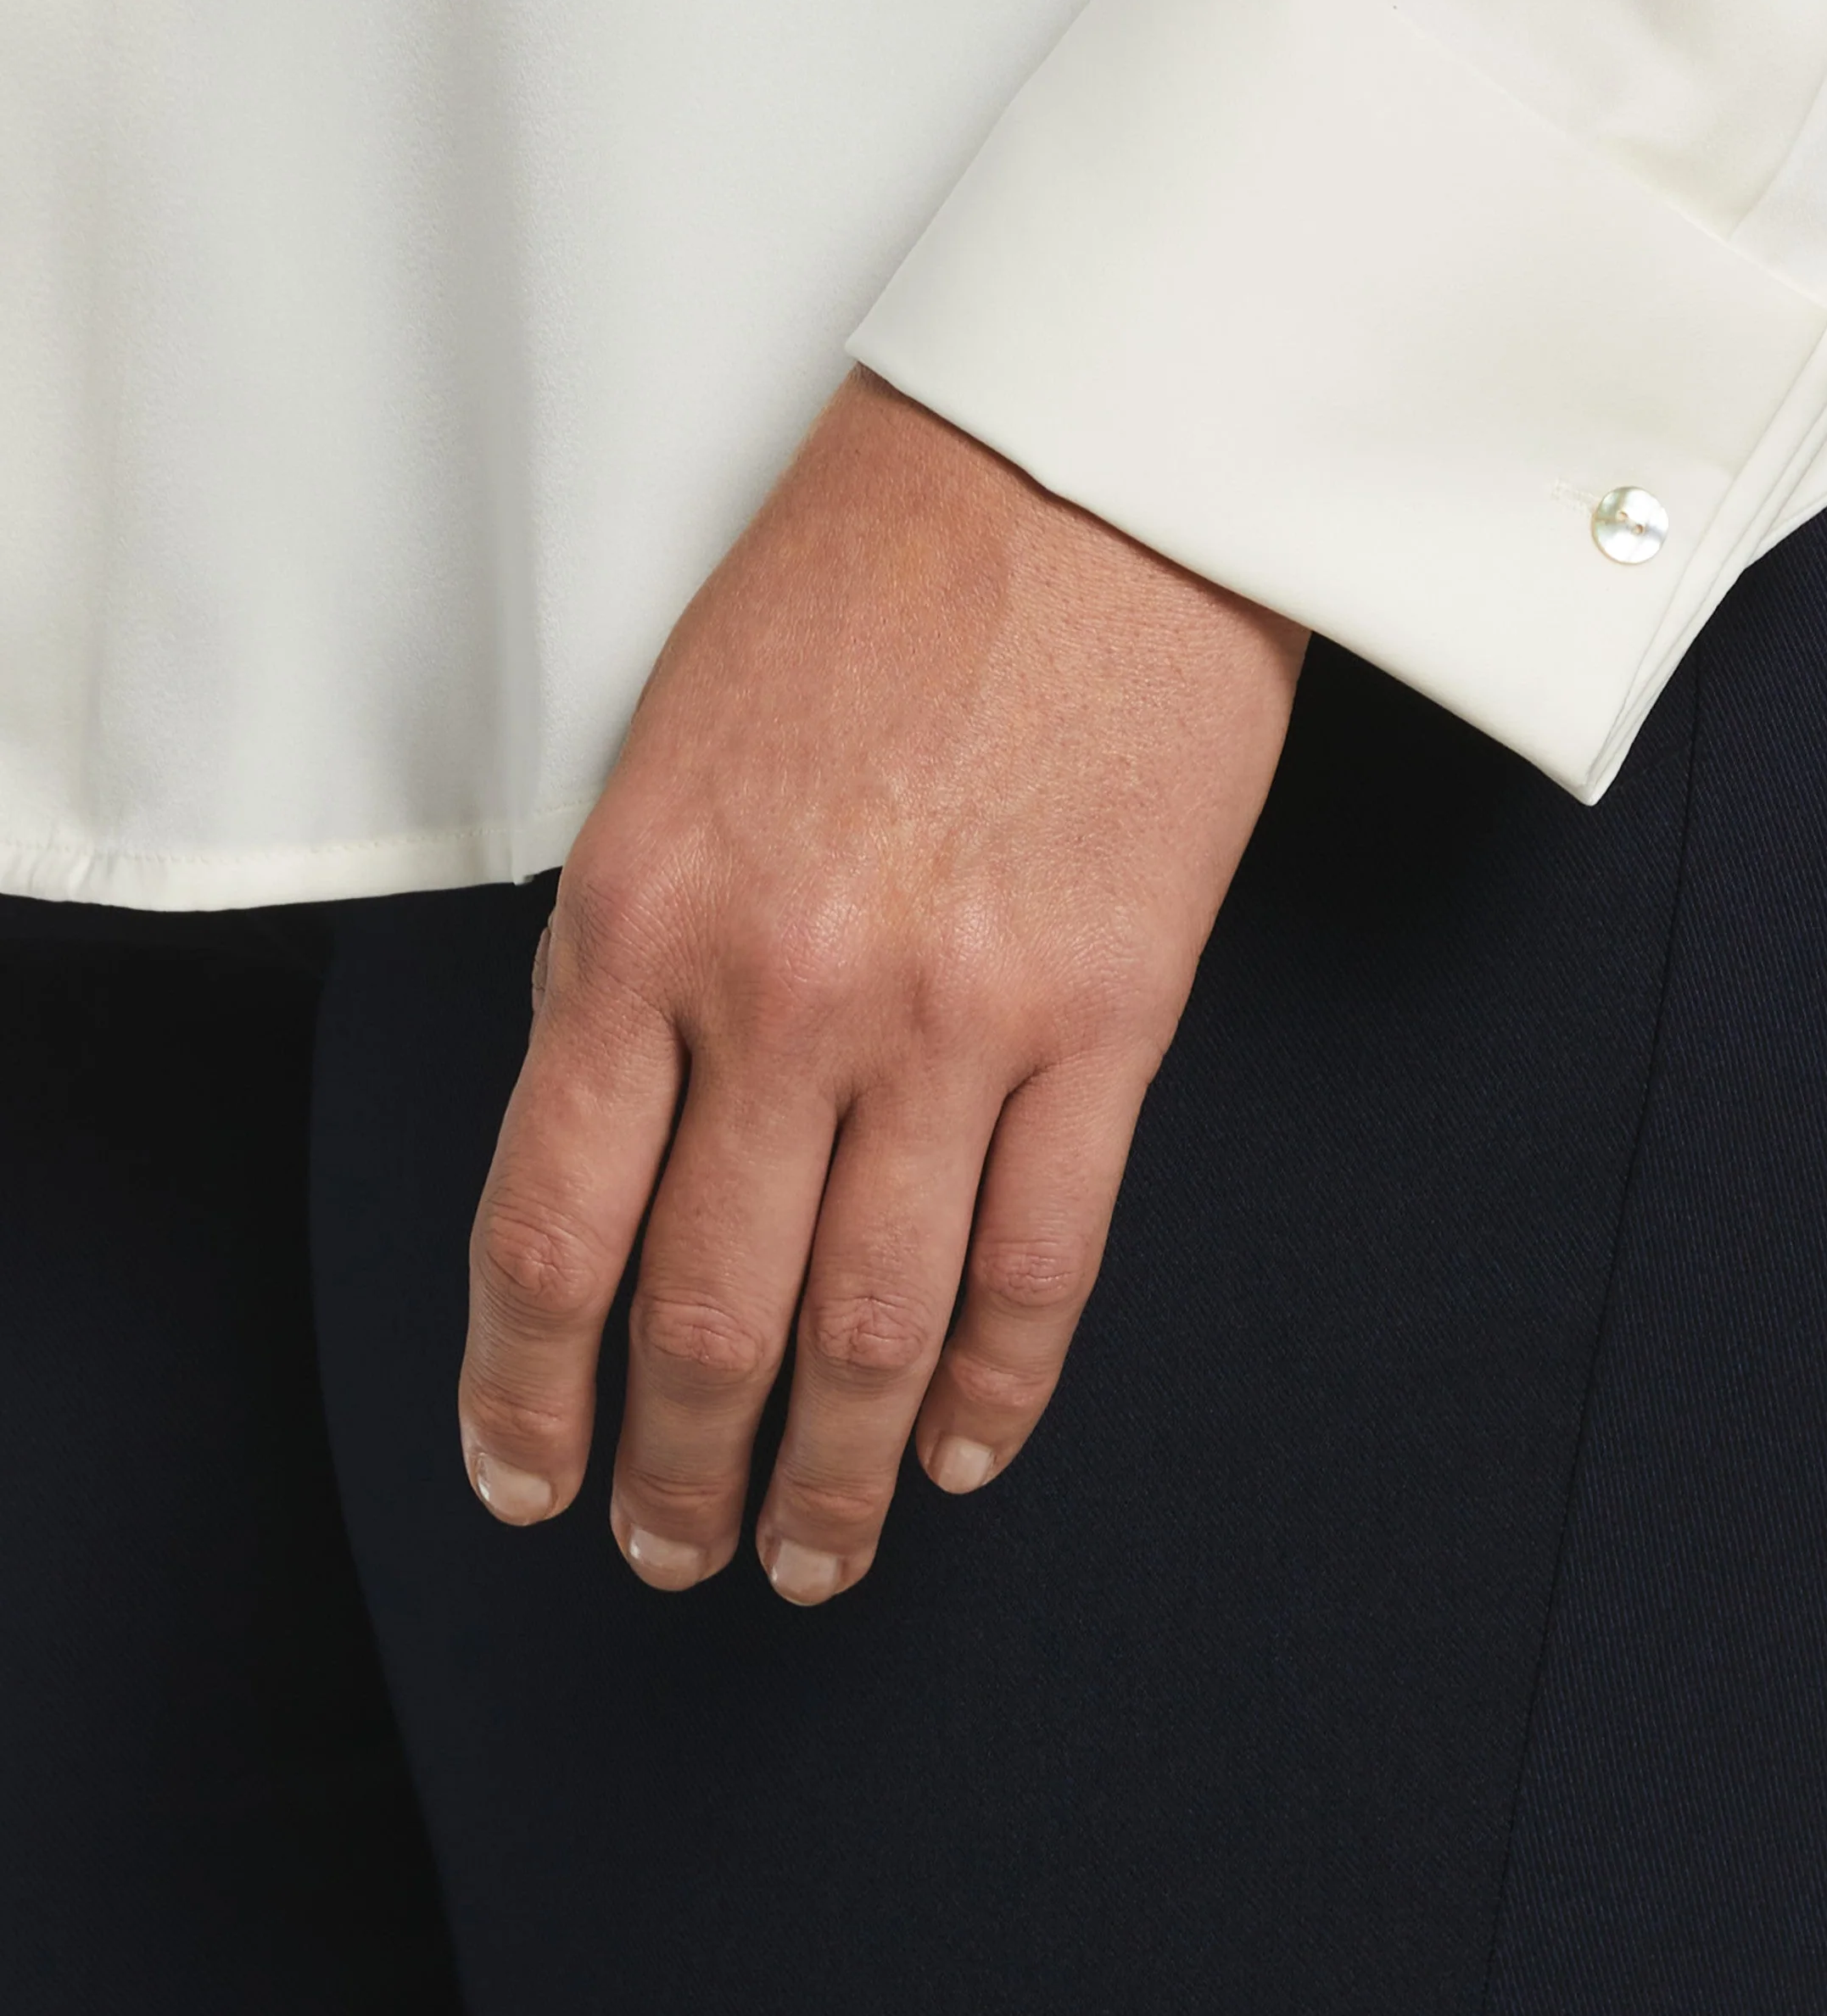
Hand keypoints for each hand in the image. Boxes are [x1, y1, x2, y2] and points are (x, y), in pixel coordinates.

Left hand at [454, 371, 1304, 1603]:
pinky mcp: (1109, 1012)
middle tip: (679, 1549)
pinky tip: (966, 1448)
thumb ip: (639, 956)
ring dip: (838, 1474)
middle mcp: (784, 994)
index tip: (530, 1479)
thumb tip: (631, 1145)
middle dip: (680, 1470)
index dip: (528, 1396)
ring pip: (875, 1324)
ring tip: (821, 1550)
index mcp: (641, 918)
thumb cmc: (873, 578)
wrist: (1087, 465)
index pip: (546, 1231)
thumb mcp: (676, 754)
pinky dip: (999, 1383)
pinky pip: (1046, 1256)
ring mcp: (956, 1016)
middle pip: (710, 1315)